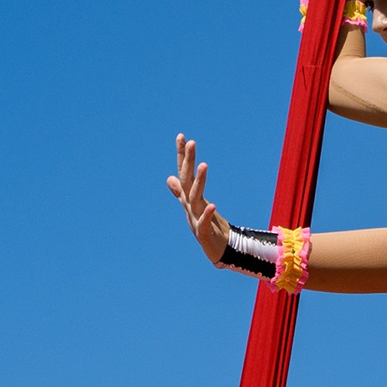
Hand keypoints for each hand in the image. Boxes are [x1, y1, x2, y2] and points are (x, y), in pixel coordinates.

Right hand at [165, 134, 228, 264]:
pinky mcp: (203, 234)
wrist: (216, 250)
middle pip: (187, 181)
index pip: (183, 173)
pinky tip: (212, 205)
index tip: (182, 136)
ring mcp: (196, 219)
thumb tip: (170, 178)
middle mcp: (190, 206)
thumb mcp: (194, 207)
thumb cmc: (207, 227)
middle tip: (191, 142)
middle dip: (188, 162)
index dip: (181, 156)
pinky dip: (207, 214)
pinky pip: (204, 222)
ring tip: (203, 165)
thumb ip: (182, 192)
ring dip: (199, 181)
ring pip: (195, 198)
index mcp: (189, 197)